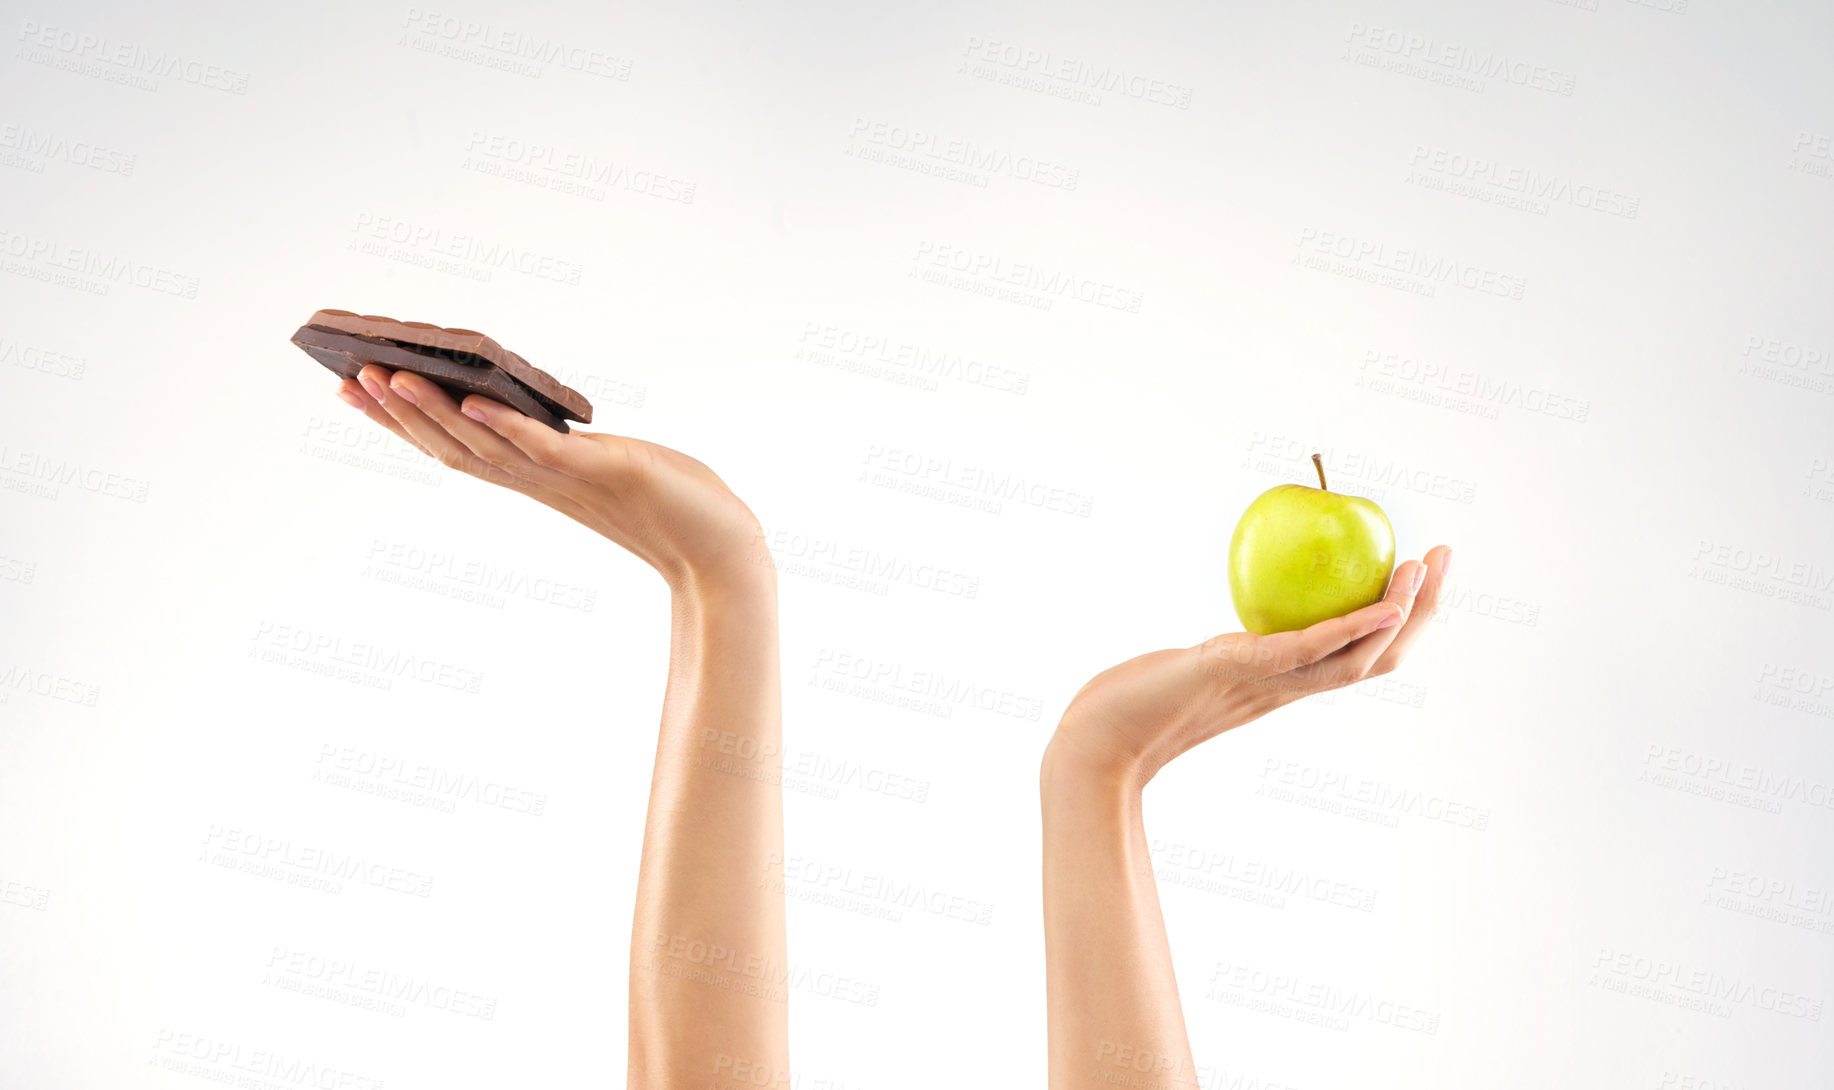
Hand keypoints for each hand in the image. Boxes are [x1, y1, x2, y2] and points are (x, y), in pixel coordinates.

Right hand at [335, 364, 768, 592]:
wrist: (720, 546)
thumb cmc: (671, 501)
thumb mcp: (602, 461)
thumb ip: (558, 442)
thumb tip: (514, 405)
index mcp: (534, 477)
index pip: (452, 446)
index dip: (401, 420)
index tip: (353, 386)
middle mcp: (540, 481)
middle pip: (454, 447)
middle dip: (401, 412)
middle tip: (351, 376)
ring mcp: (568, 479)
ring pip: (487, 447)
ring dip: (438, 413)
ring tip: (395, 377)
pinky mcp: (604, 471)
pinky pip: (544, 449)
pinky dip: (508, 427)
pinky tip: (475, 402)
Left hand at [1045, 546, 1452, 787]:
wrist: (1097, 742)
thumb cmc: (1133, 702)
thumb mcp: (1190, 662)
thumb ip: (1223, 646)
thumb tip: (1240, 607)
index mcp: (1282, 685)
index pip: (1360, 654)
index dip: (1400, 619)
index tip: (1421, 572)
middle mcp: (1285, 689)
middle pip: (1378, 656)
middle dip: (1423, 608)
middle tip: (1447, 556)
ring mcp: (1266, 685)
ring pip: (1357, 658)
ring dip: (1401, 613)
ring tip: (1424, 567)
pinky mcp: (1239, 673)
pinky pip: (1308, 652)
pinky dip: (1352, 629)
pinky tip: (1384, 603)